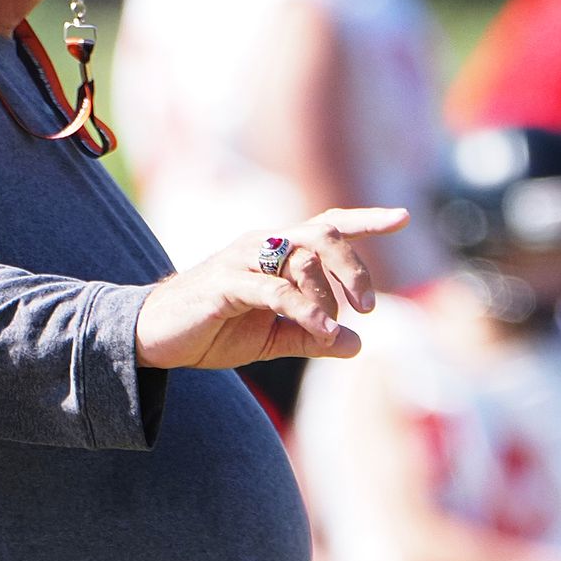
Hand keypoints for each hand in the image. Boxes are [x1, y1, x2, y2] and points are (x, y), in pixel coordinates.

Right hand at [134, 207, 408, 369]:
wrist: (156, 335)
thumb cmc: (214, 327)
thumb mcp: (272, 337)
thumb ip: (313, 336)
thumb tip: (357, 344)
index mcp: (275, 251)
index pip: (326, 226)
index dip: (365, 220)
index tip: (403, 216)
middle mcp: (261, 244)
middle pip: (322, 234)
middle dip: (353, 267)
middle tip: (369, 307)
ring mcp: (242, 259)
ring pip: (300, 259)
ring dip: (326, 297)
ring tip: (331, 331)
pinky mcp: (225, 282)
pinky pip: (274, 289)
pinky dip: (304, 309)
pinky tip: (321, 331)